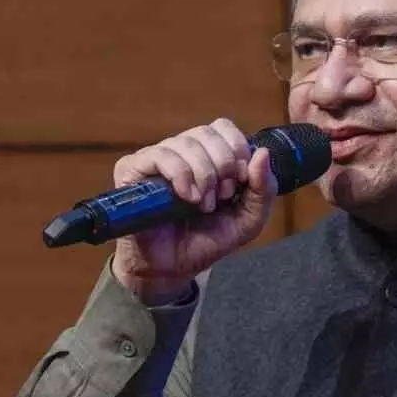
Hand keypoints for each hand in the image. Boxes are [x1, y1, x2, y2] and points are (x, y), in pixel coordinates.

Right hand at [110, 118, 277, 304]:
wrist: (173, 269)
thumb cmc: (207, 241)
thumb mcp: (248, 220)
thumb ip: (263, 189)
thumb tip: (263, 153)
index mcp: (208, 155)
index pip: (223, 127)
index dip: (237, 148)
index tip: (241, 180)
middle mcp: (181, 151)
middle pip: (206, 132)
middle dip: (223, 163)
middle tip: (223, 195)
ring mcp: (156, 158)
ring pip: (184, 142)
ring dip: (203, 174)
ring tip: (203, 204)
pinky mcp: (133, 170)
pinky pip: (159, 155)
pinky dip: (180, 174)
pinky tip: (187, 197)